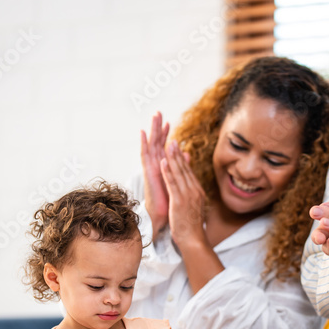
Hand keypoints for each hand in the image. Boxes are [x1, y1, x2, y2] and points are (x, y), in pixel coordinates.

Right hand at [140, 112, 170, 239]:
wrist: (164, 216)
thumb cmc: (171, 201)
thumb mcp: (179, 180)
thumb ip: (181, 166)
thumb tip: (187, 155)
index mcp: (164, 168)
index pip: (165, 148)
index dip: (166, 135)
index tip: (169, 122)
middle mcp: (156, 166)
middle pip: (157, 143)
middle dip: (158, 128)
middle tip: (158, 112)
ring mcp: (151, 168)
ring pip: (151, 145)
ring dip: (151, 130)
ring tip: (153, 116)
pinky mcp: (148, 172)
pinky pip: (144, 155)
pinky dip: (143, 143)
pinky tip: (142, 132)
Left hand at [160, 141, 207, 250]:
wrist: (194, 239)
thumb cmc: (191, 227)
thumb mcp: (193, 208)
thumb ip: (192, 196)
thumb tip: (190, 190)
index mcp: (197, 192)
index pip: (189, 172)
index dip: (182, 159)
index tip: (178, 148)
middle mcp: (194, 191)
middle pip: (185, 169)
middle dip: (178, 154)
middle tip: (173, 140)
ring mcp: (188, 195)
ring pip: (179, 173)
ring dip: (173, 158)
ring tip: (168, 145)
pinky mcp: (179, 201)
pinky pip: (172, 183)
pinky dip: (168, 171)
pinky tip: (163, 162)